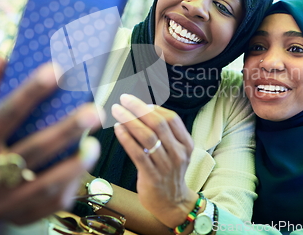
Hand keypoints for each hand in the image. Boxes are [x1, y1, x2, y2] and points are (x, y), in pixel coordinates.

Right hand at [0, 57, 102, 224]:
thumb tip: (2, 59)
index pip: (4, 114)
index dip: (31, 92)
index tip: (57, 69)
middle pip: (32, 150)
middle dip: (67, 129)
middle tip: (95, 111)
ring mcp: (1, 203)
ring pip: (46, 182)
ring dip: (76, 163)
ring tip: (95, 145)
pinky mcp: (19, 218)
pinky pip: (53, 202)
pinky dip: (72, 183)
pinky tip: (83, 166)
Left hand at [111, 94, 197, 227]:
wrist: (172, 203)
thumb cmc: (169, 173)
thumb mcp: (175, 151)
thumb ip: (165, 134)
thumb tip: (143, 110)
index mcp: (186, 144)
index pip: (171, 118)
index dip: (153, 107)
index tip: (139, 102)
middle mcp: (178, 153)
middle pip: (158, 124)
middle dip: (139, 108)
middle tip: (124, 99)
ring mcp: (166, 165)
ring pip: (147, 137)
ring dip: (130, 120)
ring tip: (117, 111)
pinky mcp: (152, 176)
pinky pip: (137, 153)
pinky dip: (126, 138)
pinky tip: (118, 129)